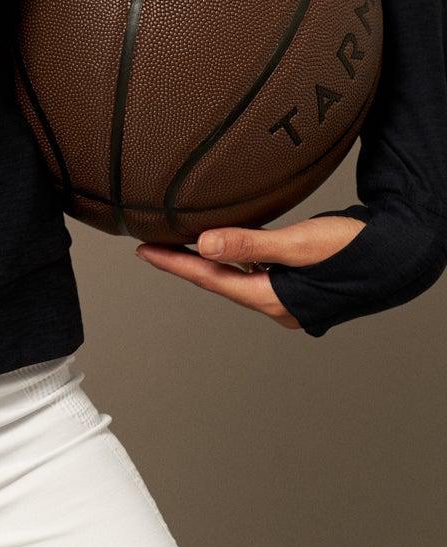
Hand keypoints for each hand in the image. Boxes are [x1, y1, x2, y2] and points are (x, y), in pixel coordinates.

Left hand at [134, 214, 367, 329]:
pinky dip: (236, 257)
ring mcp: (290, 295)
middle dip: (185, 264)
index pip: (211, 280)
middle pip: (220, 281)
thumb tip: (203, 243)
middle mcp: (279, 303)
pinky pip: (256, 271)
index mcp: (274, 299)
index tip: (144, 252)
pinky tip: (226, 244)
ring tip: (179, 243)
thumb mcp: (300, 243)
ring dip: (209, 261)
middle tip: (152, 246)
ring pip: (237, 276)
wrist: (402, 255)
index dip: (175, 265)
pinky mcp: (301, 283)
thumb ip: (250, 242)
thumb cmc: (355, 250)